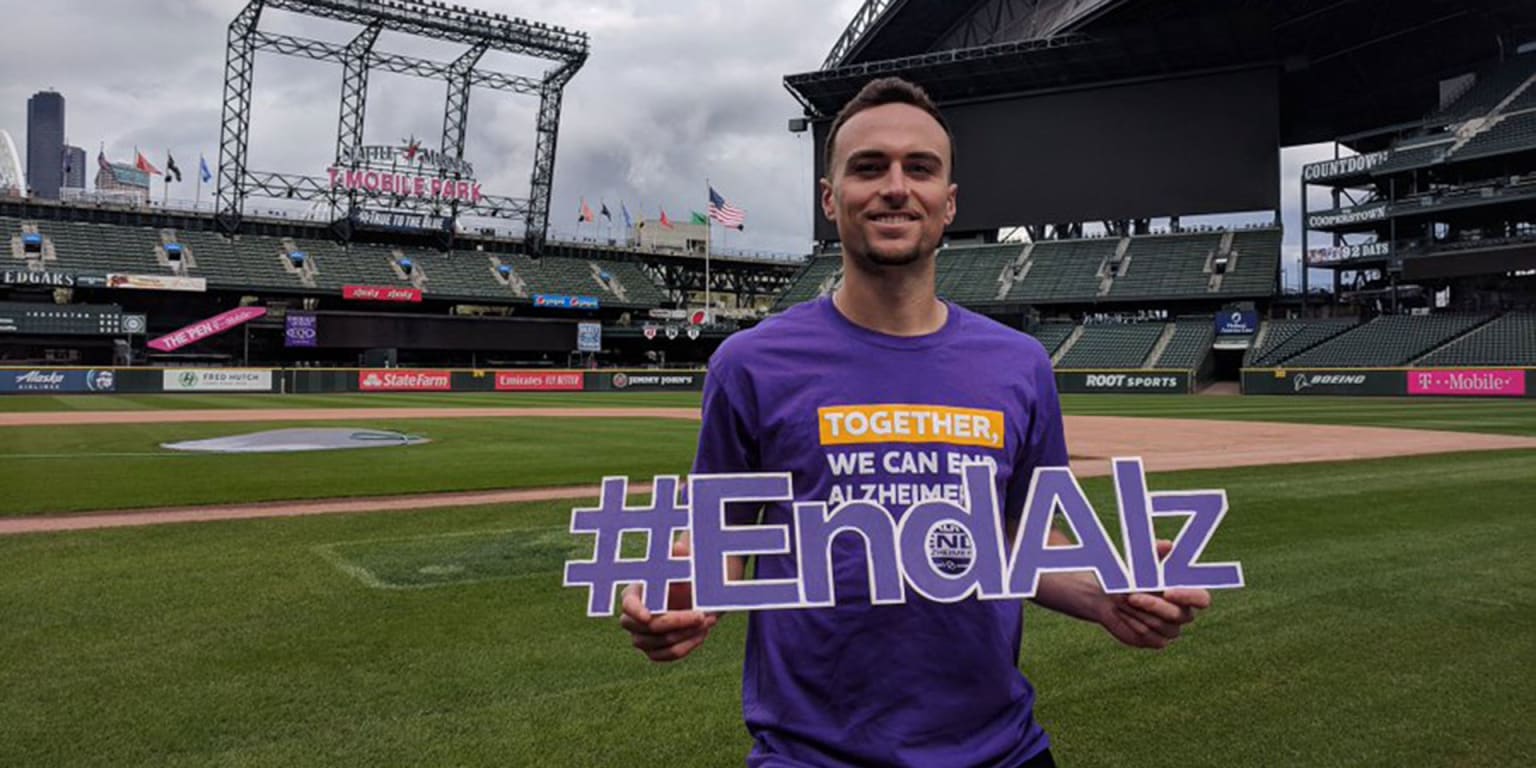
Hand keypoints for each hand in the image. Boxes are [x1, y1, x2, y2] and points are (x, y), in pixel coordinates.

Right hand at [618, 533, 717, 661]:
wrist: (696, 600)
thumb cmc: (686, 579)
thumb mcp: (685, 566)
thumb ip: (680, 558)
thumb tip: (679, 546)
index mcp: (633, 595)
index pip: (628, 605)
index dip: (635, 611)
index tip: (648, 616)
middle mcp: (632, 620)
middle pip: (648, 627)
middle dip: (677, 622)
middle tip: (703, 615)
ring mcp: (641, 638)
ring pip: (661, 643)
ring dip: (687, 634)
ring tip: (708, 620)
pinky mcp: (654, 652)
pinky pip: (669, 655)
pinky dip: (688, 645)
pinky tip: (702, 633)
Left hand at [1099, 540, 1211, 649]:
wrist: (1107, 596)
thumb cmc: (1130, 577)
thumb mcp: (1141, 563)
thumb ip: (1155, 553)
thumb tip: (1168, 545)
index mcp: (1186, 593)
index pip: (1202, 599)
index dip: (1189, 597)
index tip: (1168, 592)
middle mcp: (1183, 613)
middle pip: (1179, 615)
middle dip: (1154, 605)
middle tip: (1132, 596)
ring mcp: (1171, 629)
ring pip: (1161, 625)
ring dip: (1138, 612)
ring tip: (1121, 599)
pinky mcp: (1157, 640)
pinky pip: (1149, 636)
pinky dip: (1133, 623)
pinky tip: (1122, 613)